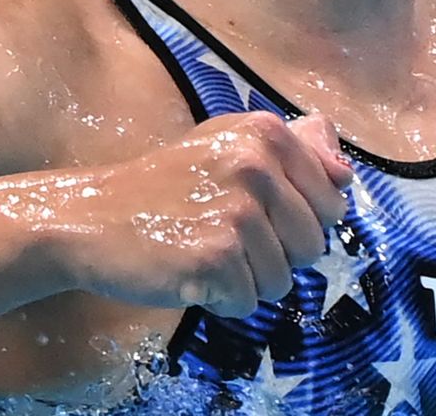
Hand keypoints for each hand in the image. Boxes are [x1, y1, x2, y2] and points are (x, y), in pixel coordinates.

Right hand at [60, 112, 352, 318]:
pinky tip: (189, 272)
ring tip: (204, 253)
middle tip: (224, 237)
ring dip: (246, 281)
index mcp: (266, 133)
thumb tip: (346, 172)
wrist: (90, 218)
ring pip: (283, 281)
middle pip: (312, 246)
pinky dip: (221, 299)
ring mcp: (237, 212)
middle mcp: (256, 165)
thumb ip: (295, 152)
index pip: (332, 202)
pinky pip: (249, 302)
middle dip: (275, 256)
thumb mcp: (228, 146)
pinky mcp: (216, 257)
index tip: (256, 214)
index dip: (299, 222)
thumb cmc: (163, 186)